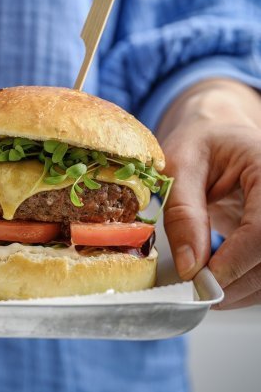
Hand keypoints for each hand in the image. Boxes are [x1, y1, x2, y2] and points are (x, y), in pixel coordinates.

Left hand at [158, 79, 260, 308]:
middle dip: (237, 281)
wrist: (220, 132)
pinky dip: (248, 284)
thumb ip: (183, 211)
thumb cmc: (199, 142)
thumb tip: (189, 265)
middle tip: (196, 292)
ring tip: (204, 290)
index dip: (237, 260)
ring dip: (243, 289)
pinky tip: (221, 283)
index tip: (203, 278)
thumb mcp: (178, 165)